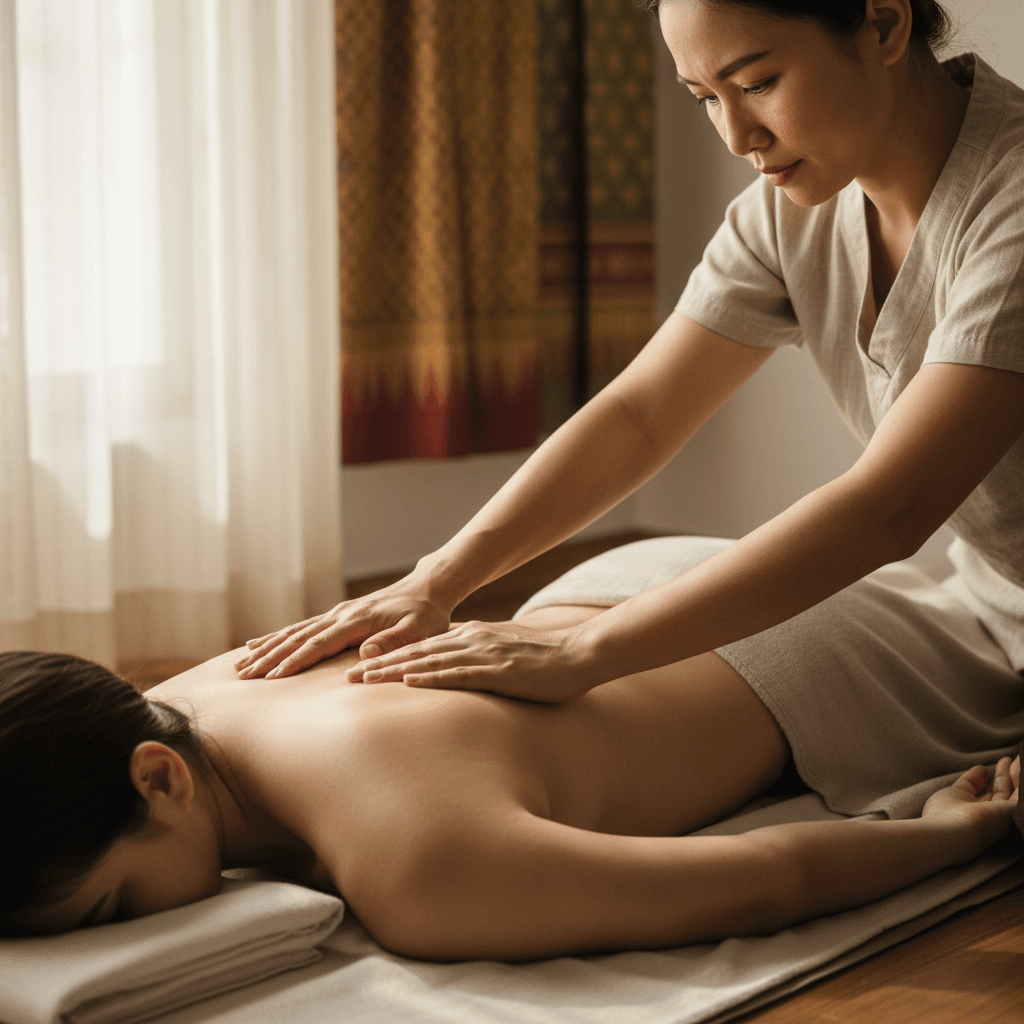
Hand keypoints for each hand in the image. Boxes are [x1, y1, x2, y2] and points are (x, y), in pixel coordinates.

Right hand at [234, 578, 451, 678]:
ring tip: (241, 664)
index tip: (272, 678)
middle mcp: (341, 615)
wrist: (427, 589)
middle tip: (243, 676)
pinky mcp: (337, 615)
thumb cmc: (427, 614)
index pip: (319, 644)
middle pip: (298, 638)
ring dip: (267, 648)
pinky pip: (301, 627)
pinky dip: (277, 637)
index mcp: (357, 621)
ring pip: (294, 632)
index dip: (295, 662)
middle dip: (269, 657)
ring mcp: (337, 614)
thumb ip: (394, 642)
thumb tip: (366, 654)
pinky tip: (259, 644)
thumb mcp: (420, 631)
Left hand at [346, 619, 597, 702]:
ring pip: (429, 661)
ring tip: (364, 679)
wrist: (581, 655)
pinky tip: (409, 681)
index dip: (390, 655)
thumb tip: (456, 660)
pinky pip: (458, 674)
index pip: (423, 646)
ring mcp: (485, 654)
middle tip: (347, 675)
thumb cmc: (546, 659)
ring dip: (394, 670)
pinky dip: (430, 677)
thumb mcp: (506, 651)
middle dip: (379, 663)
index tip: (362, 666)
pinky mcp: (499, 672)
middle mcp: (473, 640)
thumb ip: (480, 653)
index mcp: (474, 636)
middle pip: (417, 652)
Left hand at [921, 756, 1018, 856]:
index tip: (1001, 762)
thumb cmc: (944, 814)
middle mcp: (992, 816)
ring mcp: (1003, 815)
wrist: (951, 832)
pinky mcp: (1013, 812)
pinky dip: (1021, 777)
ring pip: (1015, 790)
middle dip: (1009, 773)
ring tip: (1022, 755)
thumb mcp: (956, 792)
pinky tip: (1022, 762)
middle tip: (1015, 757)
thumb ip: (970, 782)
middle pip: (1004, 790)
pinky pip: (1020, 791)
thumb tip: (982, 768)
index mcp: (977, 813)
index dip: (996, 776)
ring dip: (1018, 772)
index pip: (991, 792)